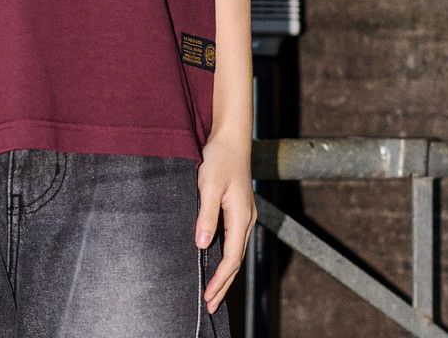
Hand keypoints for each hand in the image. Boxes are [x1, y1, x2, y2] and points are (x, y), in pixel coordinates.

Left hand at [194, 132, 256, 314]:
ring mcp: (243, 216)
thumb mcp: (209, 185)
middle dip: (223, 286)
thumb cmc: (219, 159)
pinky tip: (215, 263)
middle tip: (209, 307)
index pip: (231, 259)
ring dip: (224, 275)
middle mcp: (245, 220)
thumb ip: (206, 215)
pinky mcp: (238, 211)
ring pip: (235, 253)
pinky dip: (224, 259)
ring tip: (212, 293)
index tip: (206, 297)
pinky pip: (232, 242)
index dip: (219, 280)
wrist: (231, 139)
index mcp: (241, 217)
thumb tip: (202, 245)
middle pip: (235, 262)